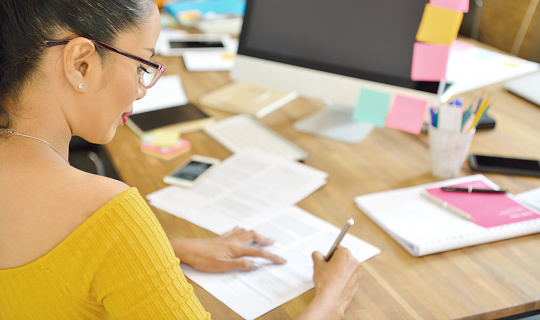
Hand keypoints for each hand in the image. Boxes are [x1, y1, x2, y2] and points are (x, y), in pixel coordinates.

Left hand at [170, 227, 285, 272]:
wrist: (187, 249)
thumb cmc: (203, 259)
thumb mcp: (222, 266)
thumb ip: (240, 265)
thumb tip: (255, 265)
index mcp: (236, 249)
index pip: (258, 252)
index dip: (271, 256)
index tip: (281, 260)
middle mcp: (233, 241)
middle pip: (253, 236)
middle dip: (265, 240)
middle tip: (273, 243)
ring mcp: (226, 238)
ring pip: (245, 232)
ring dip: (255, 234)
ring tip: (261, 237)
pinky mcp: (219, 238)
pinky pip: (234, 231)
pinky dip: (241, 231)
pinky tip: (240, 230)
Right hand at [310, 247, 361, 317]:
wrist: (331, 300)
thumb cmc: (326, 282)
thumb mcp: (317, 265)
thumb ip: (317, 256)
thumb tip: (317, 254)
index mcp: (345, 254)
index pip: (336, 249)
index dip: (329, 255)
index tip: (325, 260)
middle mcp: (354, 262)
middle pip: (343, 258)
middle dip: (335, 262)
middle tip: (326, 269)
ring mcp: (356, 274)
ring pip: (346, 268)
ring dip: (339, 271)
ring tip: (329, 277)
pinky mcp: (356, 284)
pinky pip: (348, 278)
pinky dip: (343, 279)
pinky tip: (334, 284)